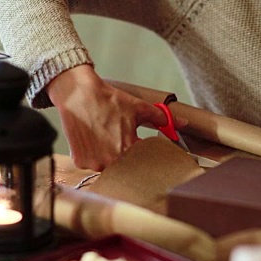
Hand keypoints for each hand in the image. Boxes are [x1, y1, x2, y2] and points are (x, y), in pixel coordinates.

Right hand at [46, 65, 168, 170]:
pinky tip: (94, 141)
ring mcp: (94, 163)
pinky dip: (95, 155)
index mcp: (128, 149)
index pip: (143, 159)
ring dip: (110, 156)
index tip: (140, 144)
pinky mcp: (80, 162)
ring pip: (109, 166)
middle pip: (126, 165)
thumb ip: (163, 119)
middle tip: (119, 137)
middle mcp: (111, 161)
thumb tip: (183, 123)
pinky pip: (92, 164)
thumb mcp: (139, 108)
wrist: (78, 94)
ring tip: (105, 137)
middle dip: (126, 154)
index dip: (144, 152)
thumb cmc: (109, 100)